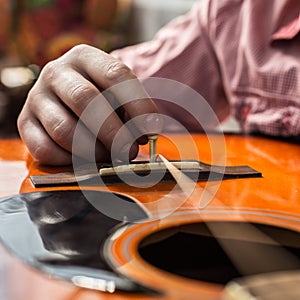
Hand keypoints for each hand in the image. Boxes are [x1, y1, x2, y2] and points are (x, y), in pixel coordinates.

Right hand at [18, 44, 161, 164]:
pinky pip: (45, 149)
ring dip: (93, 150)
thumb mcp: (117, 94)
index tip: (151, 131)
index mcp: (85, 57)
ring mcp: (37, 97)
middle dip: (114, 133)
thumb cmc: (99, 98)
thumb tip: (146, 134)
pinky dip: (69, 161)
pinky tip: (84, 159)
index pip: (115, 75)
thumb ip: (132, 110)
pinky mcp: (24, 123)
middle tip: (129, 151)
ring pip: (65, 130)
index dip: (138, 106)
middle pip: (86, 101)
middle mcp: (56, 72)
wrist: (64, 99)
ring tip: (109, 155)